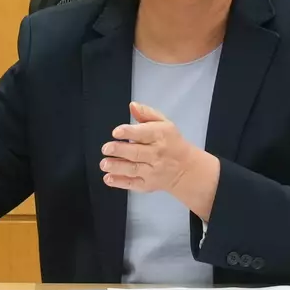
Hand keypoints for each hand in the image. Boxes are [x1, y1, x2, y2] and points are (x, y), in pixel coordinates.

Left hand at [100, 102, 219, 217]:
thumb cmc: (171, 142)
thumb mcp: (164, 123)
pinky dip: (120, 182)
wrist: (185, 168)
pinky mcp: (148, 184)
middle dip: (120, 150)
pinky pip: (133, 184)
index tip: (116, 132)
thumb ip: (146, 113)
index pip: (144, 133)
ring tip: (104, 164)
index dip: (129, 132)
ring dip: (117, 167)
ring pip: (133, 169)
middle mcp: (156, 154)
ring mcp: (152, 171)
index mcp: (160, 136)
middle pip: (136, 152)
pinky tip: (108, 178)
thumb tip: (132, 105)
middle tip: (106, 148)